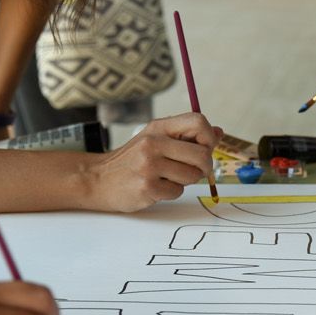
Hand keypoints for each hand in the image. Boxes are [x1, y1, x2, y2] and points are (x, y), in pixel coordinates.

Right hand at [88, 112, 218, 212]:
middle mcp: (153, 144)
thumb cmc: (131, 160)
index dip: (209, 137)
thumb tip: (218, 132)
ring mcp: (149, 166)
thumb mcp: (155, 139)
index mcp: (158, 128)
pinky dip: (171, 192)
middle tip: (193, 170)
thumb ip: (185, 136)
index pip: (198, 122)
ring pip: (192, 176)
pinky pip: (177, 192)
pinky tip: (156, 187)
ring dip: (186, 181)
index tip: (205, 148)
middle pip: (202, 154)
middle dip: (203, 167)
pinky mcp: (147, 187)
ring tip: (167, 178)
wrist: (97, 179)